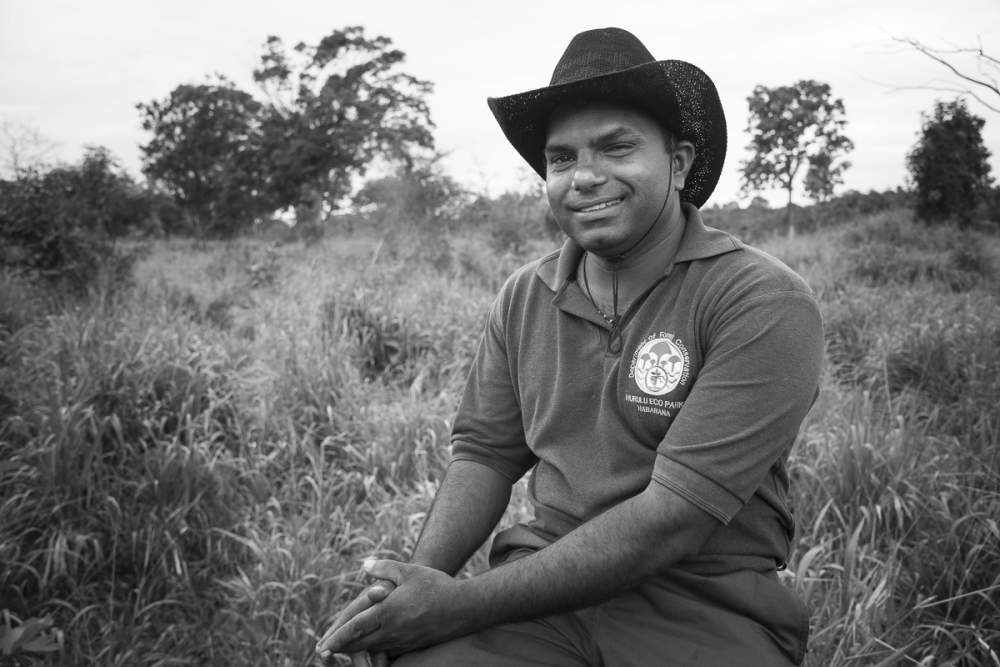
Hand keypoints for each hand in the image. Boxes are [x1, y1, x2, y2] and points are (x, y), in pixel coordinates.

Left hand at [316, 559, 469, 656]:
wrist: (464, 607)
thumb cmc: (436, 585)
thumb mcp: (409, 571)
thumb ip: (384, 567)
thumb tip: (365, 565)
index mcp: (388, 611)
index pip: (355, 628)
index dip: (336, 637)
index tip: (322, 645)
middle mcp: (392, 630)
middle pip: (358, 644)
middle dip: (339, 648)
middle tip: (323, 650)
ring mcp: (402, 641)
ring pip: (371, 650)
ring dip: (354, 650)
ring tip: (341, 650)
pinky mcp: (411, 645)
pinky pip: (386, 651)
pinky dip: (372, 651)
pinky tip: (369, 647)